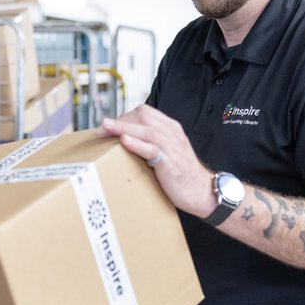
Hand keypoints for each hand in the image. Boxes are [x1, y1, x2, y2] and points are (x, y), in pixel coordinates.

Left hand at [97, 104, 213, 217]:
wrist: (203, 192)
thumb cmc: (181, 175)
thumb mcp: (167, 152)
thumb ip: (150, 143)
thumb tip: (124, 142)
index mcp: (171, 129)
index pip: (145, 112)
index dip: (124, 116)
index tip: (109, 125)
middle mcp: (172, 134)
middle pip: (143, 117)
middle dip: (120, 120)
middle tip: (102, 128)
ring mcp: (172, 148)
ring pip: (145, 130)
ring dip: (122, 128)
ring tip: (105, 128)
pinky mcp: (170, 163)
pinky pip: (153, 149)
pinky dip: (137, 144)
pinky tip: (124, 141)